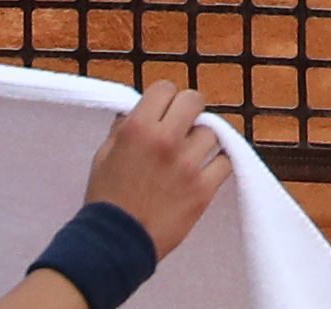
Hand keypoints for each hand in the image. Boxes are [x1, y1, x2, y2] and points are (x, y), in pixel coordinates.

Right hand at [82, 81, 229, 261]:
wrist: (115, 243)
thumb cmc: (107, 199)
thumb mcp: (104, 154)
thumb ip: (125, 127)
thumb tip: (140, 109)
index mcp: (138, 128)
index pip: (165, 88)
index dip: (165, 98)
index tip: (164, 110)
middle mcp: (165, 140)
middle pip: (194, 100)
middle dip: (188, 109)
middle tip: (182, 125)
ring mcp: (187, 165)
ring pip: (211, 131)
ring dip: (202, 140)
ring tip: (190, 154)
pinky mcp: (203, 190)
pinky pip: (226, 162)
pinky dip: (218, 164)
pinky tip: (206, 169)